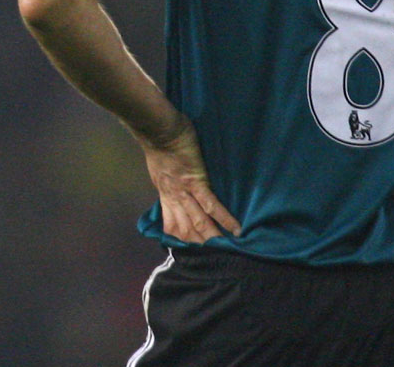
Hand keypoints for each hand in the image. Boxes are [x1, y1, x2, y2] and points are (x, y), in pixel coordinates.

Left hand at [140, 116, 240, 242]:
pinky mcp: (197, 181)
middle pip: (186, 230)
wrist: (159, 130)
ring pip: (199, 222)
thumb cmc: (160, 141)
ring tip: (226, 252)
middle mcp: (174, 198)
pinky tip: (235, 229)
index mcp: (165, 195)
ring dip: (213, 239)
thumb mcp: (160, 165)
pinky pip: (211, 204)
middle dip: (199, 247)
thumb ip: (168, 176)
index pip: (172, 227)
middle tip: (213, 263)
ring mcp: (185, 191)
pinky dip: (223, 218)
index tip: (191, 254)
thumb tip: (174, 178)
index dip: (181, 242)